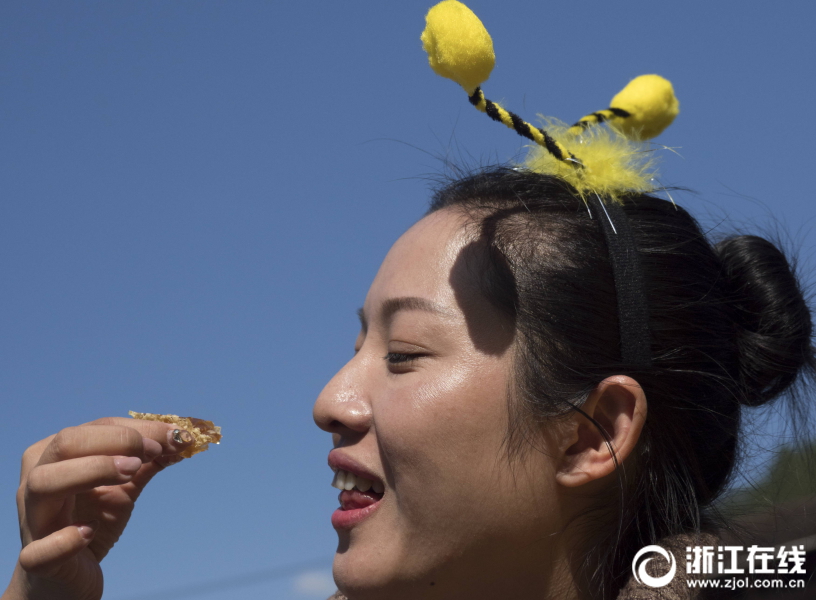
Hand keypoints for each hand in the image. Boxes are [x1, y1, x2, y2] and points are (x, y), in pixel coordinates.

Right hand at [3, 417, 193, 599]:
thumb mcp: (123, 486)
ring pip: (45, 482)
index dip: (137, 429)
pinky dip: (65, 539)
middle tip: (151, 452)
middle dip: (115, 441)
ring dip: (92, 470)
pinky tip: (89, 532)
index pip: (96, 427)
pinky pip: (39, 549)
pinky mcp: (37, 561)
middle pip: (66, 443)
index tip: (174, 436)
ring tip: (130, 473)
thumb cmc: (92, 520)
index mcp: (57, 456)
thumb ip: (149, 460)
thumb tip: (183, 436)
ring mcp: (33, 520)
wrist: (68, 576)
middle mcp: (37, 480)